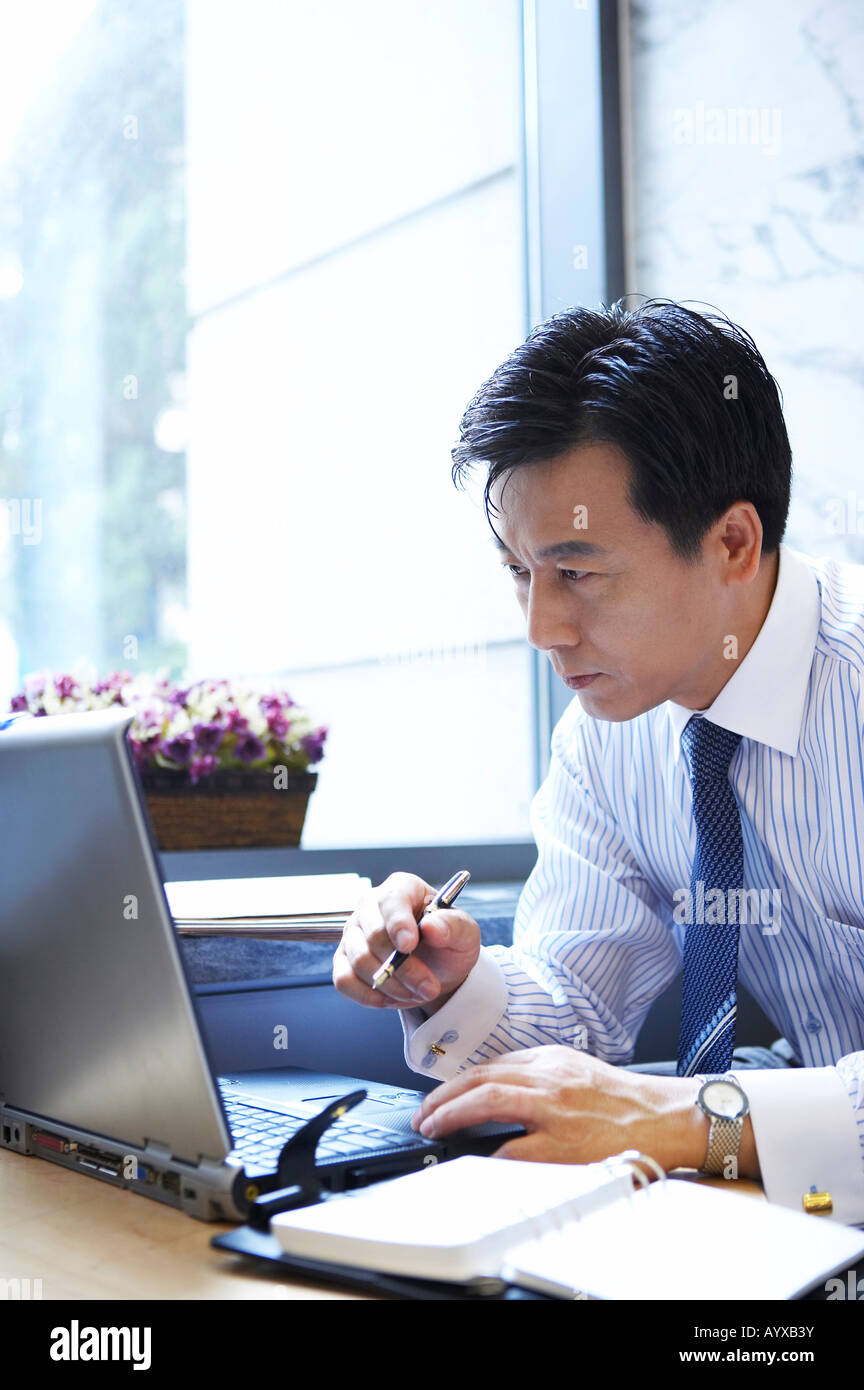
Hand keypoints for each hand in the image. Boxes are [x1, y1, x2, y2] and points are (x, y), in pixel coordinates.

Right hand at [332, 871, 480, 1012]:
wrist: (437, 969)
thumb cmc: (448, 943)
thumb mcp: (465, 934)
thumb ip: (453, 926)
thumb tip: (431, 927)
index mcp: (402, 888)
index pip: (391, 901)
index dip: (398, 924)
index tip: (409, 947)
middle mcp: (371, 905)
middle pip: (374, 935)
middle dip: (404, 968)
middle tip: (430, 987)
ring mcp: (353, 932)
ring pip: (360, 960)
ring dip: (391, 985)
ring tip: (417, 992)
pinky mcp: (343, 959)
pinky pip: (343, 980)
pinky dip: (368, 996)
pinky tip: (391, 997)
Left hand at [412, 1045, 757, 1175]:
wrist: (667, 1117)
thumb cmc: (625, 1100)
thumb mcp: (576, 1071)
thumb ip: (539, 1075)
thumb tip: (497, 1091)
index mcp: (551, 1059)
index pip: (491, 1064)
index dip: (457, 1081)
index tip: (437, 1096)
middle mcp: (550, 1076)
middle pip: (481, 1077)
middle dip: (444, 1096)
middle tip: (423, 1115)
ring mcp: (556, 1108)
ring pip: (489, 1099)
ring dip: (452, 1112)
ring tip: (432, 1127)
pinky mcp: (566, 1142)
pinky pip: (516, 1146)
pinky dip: (488, 1151)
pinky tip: (472, 1158)